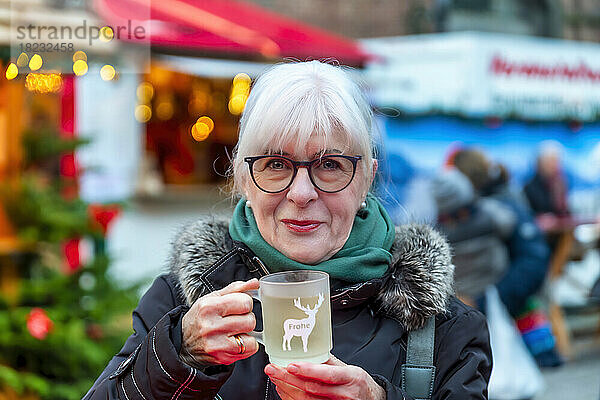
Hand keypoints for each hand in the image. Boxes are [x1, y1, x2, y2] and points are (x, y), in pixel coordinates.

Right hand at [182, 279, 259, 365]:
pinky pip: (250, 349)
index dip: (245, 303)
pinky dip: (247, 345)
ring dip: (246, 332)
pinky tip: (235, 341)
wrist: (184, 344)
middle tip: (235, 319)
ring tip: (234, 331)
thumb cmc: (199, 319)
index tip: (238, 306)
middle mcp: (211, 326)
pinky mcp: (223, 358)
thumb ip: (234, 289)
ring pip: (251, 336)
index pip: (245, 302)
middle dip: (246, 318)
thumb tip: (254, 283)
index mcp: (208, 307)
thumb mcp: (211, 299)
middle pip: (250, 320)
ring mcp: (217, 344)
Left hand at [264, 355, 385, 399]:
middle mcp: (345, 395)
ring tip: (274, 377)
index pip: (327, 375)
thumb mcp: (349, 368)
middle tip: (272, 369)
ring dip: (286, 389)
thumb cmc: (358, 383)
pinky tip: (283, 389)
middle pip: (312, 389)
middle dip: (288, 379)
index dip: (307, 371)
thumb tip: (306, 350)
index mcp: (351, 377)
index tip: (290, 365)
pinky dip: (291, 398)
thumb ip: (328, 362)